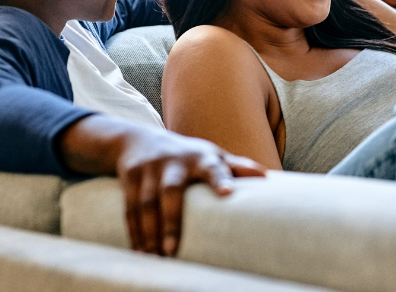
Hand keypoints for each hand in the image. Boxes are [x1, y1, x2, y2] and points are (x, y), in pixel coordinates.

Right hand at [58, 115, 265, 255]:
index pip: (213, 166)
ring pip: (145, 202)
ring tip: (154, 257)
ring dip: (148, 231)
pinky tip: (139, 251)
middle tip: (171, 250)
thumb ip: (236, 167)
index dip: (220, 178)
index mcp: (201, 157)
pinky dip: (133, 230)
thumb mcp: (211, 155)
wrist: (137, 139)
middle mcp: (174, 160)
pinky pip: (129, 206)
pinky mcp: (130, 175)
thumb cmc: (187, 154)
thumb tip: (267, 177)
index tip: (227, 194)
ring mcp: (150, 167)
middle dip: (170, 221)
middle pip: (171, 191)